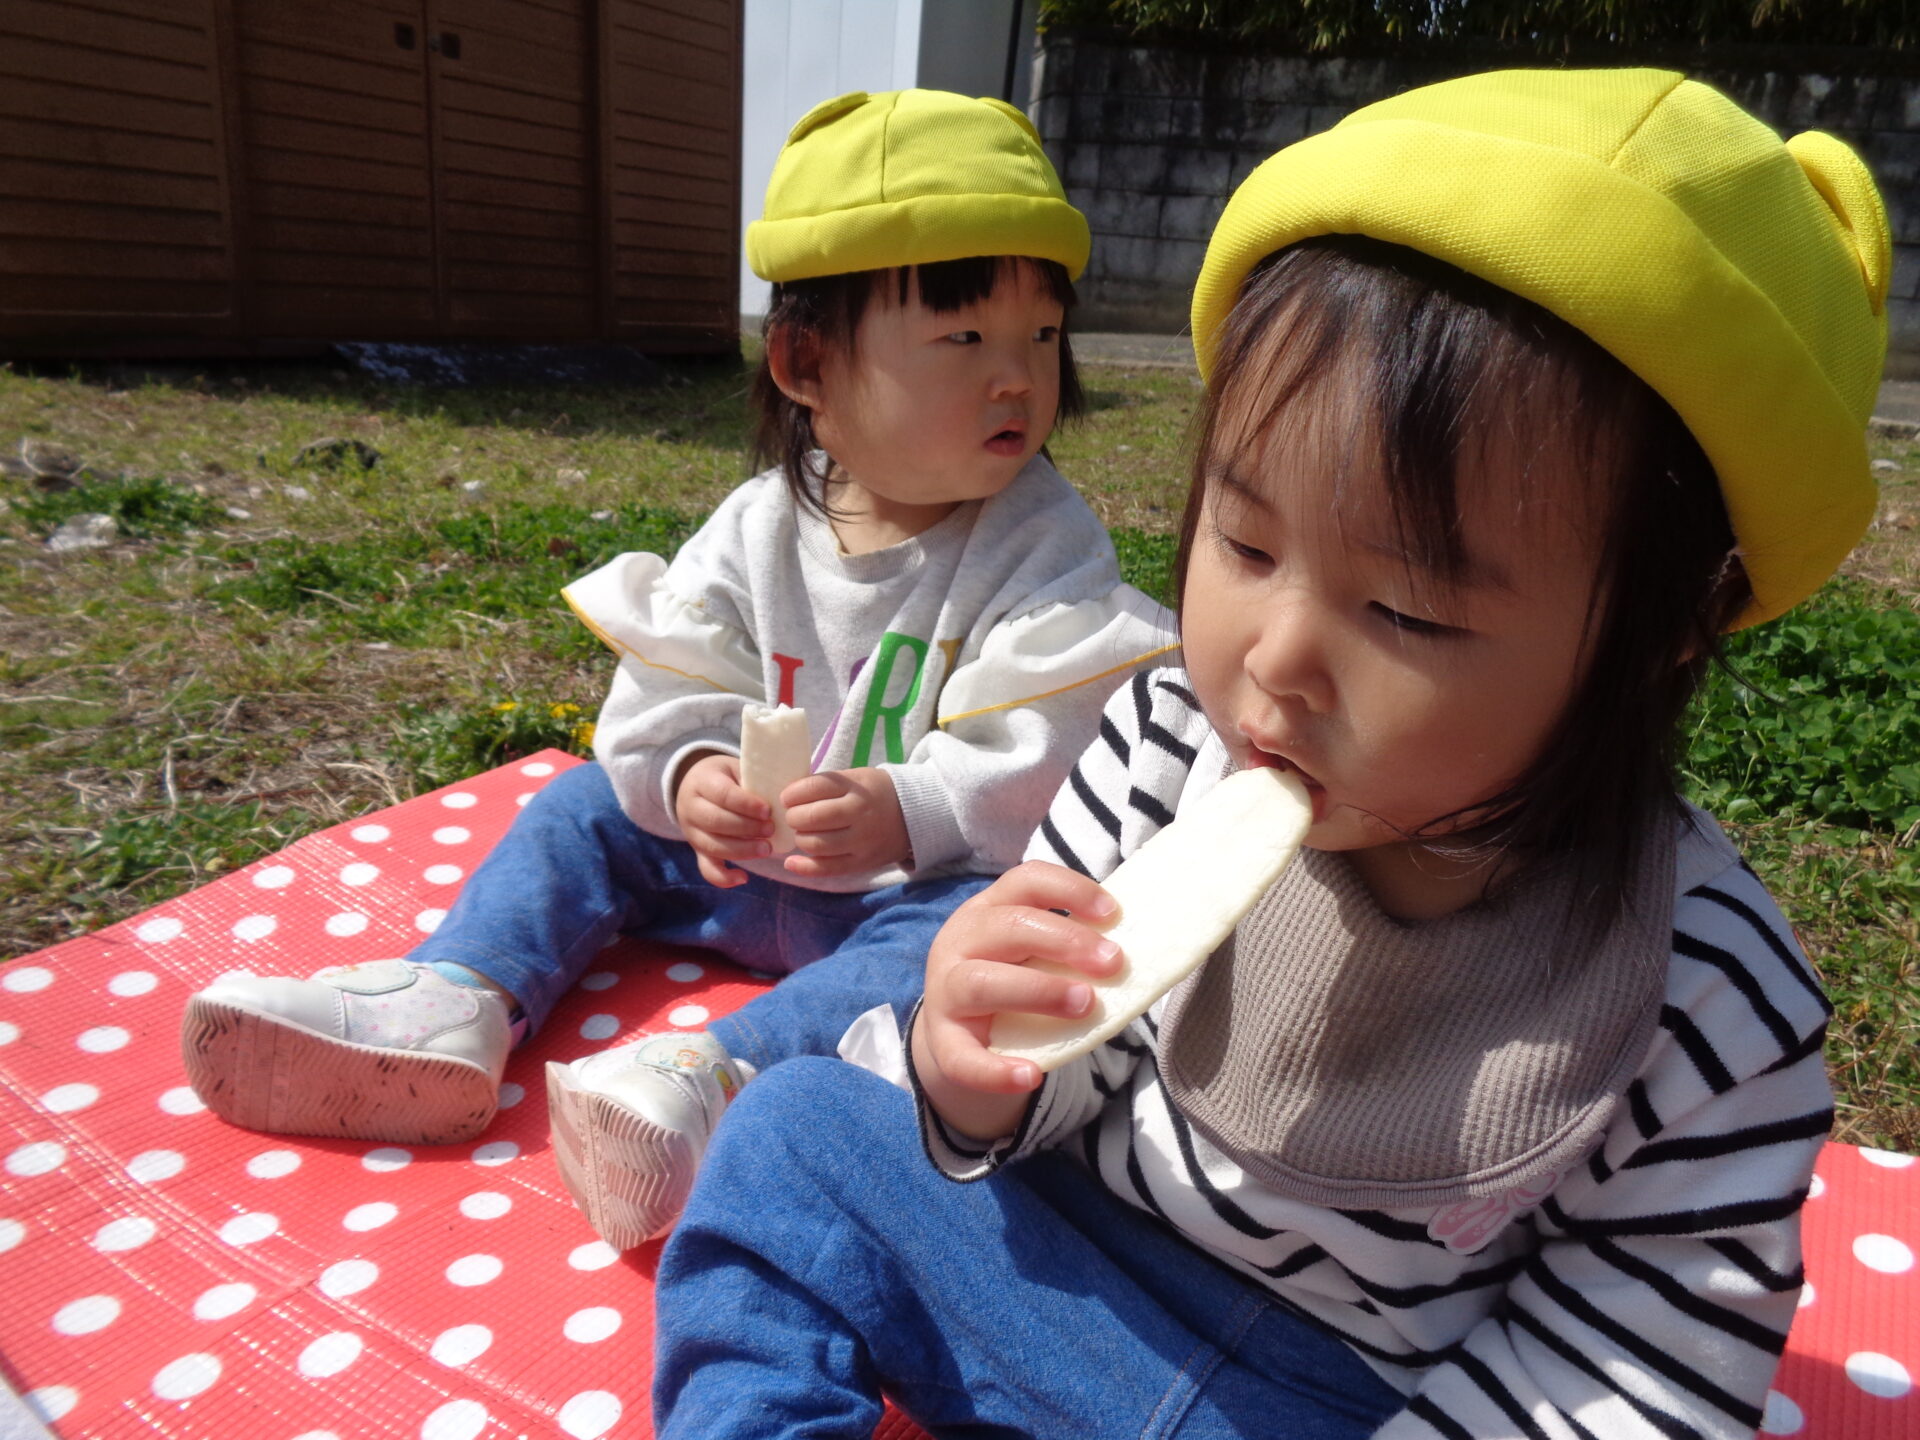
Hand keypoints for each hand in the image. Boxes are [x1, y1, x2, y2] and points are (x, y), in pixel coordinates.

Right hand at [674, 752, 771, 888]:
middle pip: (715, 821)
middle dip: (746, 828)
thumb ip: (752, 781)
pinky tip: (743, 878)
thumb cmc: (725, 776)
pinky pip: (707, 868)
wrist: (695, 785)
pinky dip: (723, 878)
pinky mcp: (697, 851)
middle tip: (770, 829)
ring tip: (767, 849)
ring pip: (712, 846)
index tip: (767, 811)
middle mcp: (691, 808)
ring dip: (742, 850)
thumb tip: (782, 799)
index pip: (723, 794)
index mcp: (702, 782)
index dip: (745, 804)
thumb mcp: (735, 769)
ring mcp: (692, 832)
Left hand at [780, 767, 910, 877]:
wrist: (916, 816)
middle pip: (812, 817)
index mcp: (856, 787)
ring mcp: (862, 841)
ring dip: (800, 838)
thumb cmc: (876, 794)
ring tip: (804, 833)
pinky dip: (804, 867)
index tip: (787, 797)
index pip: (814, 787)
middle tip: (795, 816)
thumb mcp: (856, 778)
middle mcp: (859, 813)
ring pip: (815, 844)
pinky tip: (791, 862)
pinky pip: (827, 869)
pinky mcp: (862, 862)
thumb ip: (826, 785)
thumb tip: (788, 797)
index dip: (793, 793)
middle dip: (793, 817)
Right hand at [909, 861, 1120, 1140]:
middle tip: (1113, 962)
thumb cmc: (1012, 985)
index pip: (1025, 882)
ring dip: (1039, 990)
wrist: (960, 1041)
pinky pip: (963, 1058)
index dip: (1069, 890)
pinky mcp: (943, 1043)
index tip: (1114, 913)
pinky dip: (996, 1069)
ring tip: (1085, 1004)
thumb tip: (1133, 951)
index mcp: (986, 912)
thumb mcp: (1032, 955)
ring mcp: (944, 993)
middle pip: (1008, 926)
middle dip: (1066, 940)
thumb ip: (1069, 949)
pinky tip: (1031, 1075)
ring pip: (981, 982)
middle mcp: (958, 943)